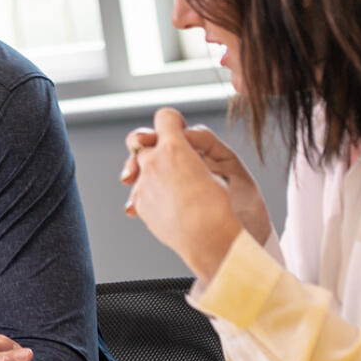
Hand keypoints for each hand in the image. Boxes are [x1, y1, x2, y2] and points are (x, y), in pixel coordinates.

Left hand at [120, 108, 241, 280]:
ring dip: (144, 170)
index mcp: (176, 148)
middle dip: (148, 142)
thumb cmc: (224, 208)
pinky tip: (160, 203)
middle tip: (159, 151)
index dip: (173, 122)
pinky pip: (138, 192)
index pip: (166, 117)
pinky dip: (147, 194)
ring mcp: (144, 184)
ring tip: (159, 180)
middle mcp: (154, 162)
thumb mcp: (224, 169)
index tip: (179, 130)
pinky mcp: (141, 205)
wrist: (212, 242)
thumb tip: (188, 144)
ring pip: (136, 167)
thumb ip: (201, 151)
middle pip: (139, 139)